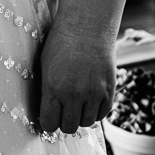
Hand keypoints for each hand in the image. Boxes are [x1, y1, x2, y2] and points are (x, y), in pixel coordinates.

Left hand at [36, 20, 115, 134]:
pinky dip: (95, 111)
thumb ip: (47, 91)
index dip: (49, 123)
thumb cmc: (61, 43)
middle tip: (63, 112)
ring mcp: (93, 93)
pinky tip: (90, 100)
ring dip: (80, 116)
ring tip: (77, 103)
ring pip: (86, 123)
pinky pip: (102, 114)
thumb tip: (47, 112)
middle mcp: (73, 94)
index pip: (50, 124)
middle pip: (69, 127)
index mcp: (53, 88)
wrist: (87, 27)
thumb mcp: (45, 66)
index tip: (49, 118)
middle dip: (64, 122)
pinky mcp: (109, 91)